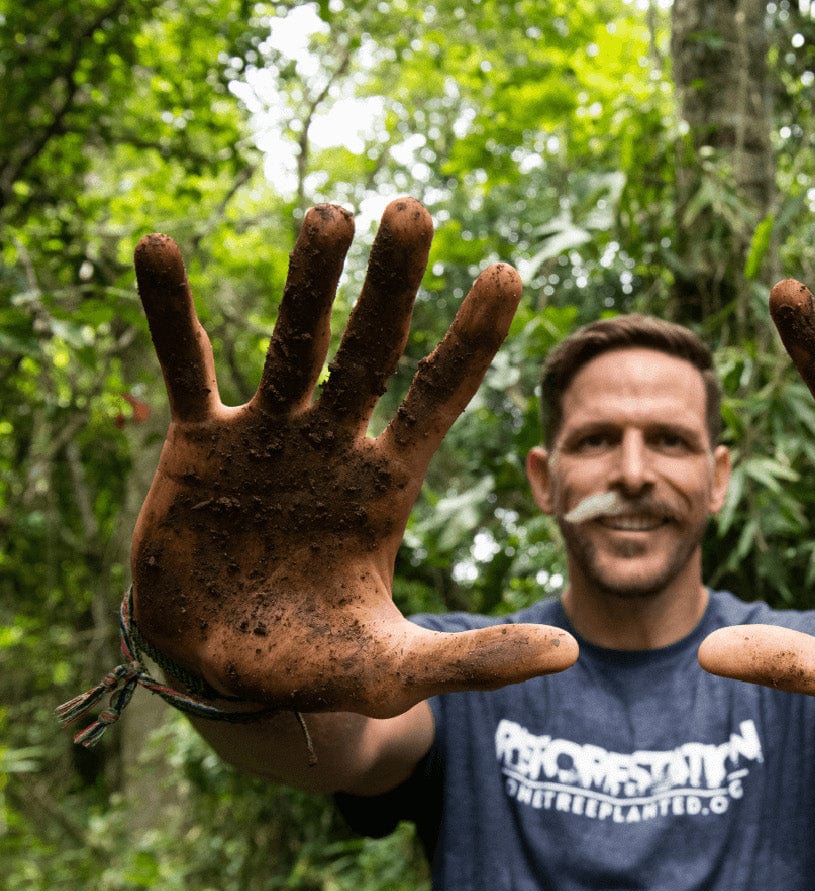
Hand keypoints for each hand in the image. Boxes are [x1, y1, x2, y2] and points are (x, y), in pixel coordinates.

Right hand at [131, 199, 576, 716]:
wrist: (222, 674)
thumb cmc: (315, 665)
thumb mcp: (397, 669)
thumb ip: (478, 658)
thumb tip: (572, 650)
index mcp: (390, 485)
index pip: (441, 397)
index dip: (473, 339)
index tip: (508, 271)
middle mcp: (337, 445)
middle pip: (372, 352)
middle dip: (393, 287)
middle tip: (415, 211)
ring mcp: (270, 437)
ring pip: (290, 344)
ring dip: (308, 282)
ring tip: (329, 213)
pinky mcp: (199, 445)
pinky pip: (183, 368)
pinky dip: (171, 314)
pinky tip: (161, 247)